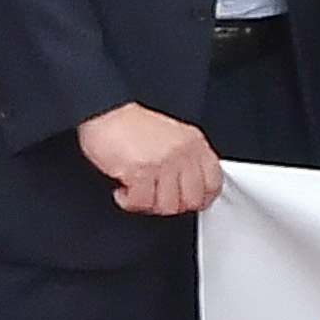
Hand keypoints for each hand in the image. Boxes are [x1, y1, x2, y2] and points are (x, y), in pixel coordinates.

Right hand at [75, 102, 222, 216]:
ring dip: (149, 205)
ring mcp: (163, 163)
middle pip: (192, 200)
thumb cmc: (132, 125)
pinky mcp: (140, 172)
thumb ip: (187, 159)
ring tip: (139, 194)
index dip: (202, 199)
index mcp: (195, 143)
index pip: (214, 182)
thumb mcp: (173, 136)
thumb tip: (192, 187)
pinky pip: (141, 203)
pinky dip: (129, 202)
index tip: (188, 203)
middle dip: (174, 206)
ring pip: (167, 206)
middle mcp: (182, 153)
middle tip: (157, 200)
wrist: (105, 113)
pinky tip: (124, 192)